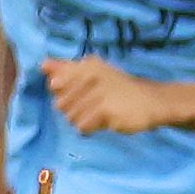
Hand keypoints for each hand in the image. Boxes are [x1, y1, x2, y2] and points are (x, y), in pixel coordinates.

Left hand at [41, 56, 166, 135]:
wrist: (151, 101)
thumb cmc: (118, 88)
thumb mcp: (94, 73)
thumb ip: (66, 69)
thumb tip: (42, 65)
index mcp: (86, 65)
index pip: (55, 84)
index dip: (64, 94)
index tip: (81, 95)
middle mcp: (90, 76)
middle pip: (60, 103)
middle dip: (73, 110)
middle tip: (92, 108)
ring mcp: (98, 94)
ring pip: (70, 117)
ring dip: (82, 120)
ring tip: (98, 115)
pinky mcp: (105, 111)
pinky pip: (82, 126)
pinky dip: (90, 128)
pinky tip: (102, 122)